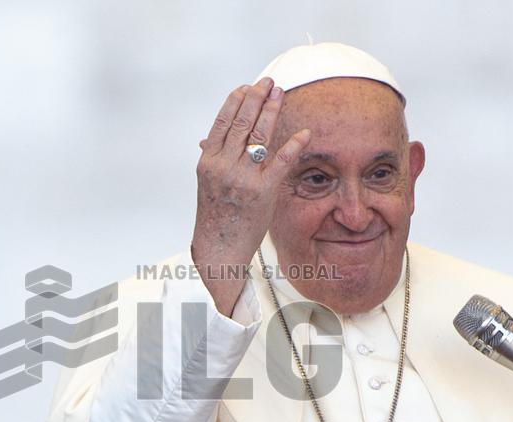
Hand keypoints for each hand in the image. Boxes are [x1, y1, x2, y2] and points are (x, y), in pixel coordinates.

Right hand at [190, 77, 310, 316]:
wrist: (218, 248)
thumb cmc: (217, 214)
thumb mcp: (209, 182)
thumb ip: (215, 157)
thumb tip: (212, 136)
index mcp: (208, 162)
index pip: (222, 122)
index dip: (235, 102)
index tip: (246, 87)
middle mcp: (224, 166)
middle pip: (241, 123)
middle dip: (256, 98)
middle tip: (268, 82)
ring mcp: (243, 178)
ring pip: (259, 136)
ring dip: (271, 111)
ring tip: (280, 94)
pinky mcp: (263, 192)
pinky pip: (280, 162)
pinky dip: (293, 145)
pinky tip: (304, 132)